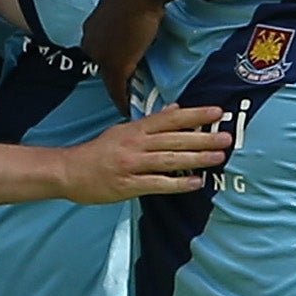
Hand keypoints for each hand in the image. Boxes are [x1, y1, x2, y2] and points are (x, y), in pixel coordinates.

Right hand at [60, 103, 230, 201]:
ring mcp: (132, 165)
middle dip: (203, 137)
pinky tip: (196, 183)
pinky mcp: (129, 185)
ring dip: (196, 158)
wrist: (69, 171)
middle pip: (174, 138)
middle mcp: (136, 144)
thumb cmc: (98, 152)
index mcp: (135, 129)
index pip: (170, 118)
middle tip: (226, 137)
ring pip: (169, 159)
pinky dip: (178, 183)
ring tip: (218, 158)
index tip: (216, 112)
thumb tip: (176, 109)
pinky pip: (158, 184)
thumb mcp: (123, 130)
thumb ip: (151, 122)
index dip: (195, 114)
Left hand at [81, 0, 165, 107]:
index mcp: (91, 28)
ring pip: (109, 80)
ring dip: (120, 92)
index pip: (100, 52)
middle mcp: (90, 42)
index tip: (124, 71)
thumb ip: (125, 19)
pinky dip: (122, 102)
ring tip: (129, 101)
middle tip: (128, 90)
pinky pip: (117, 91)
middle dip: (114, 78)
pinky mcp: (114, 67)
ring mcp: (101, 55)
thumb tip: (136, 23)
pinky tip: (128, 109)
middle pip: (102, 67)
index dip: (113, 62)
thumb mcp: (125, 6)